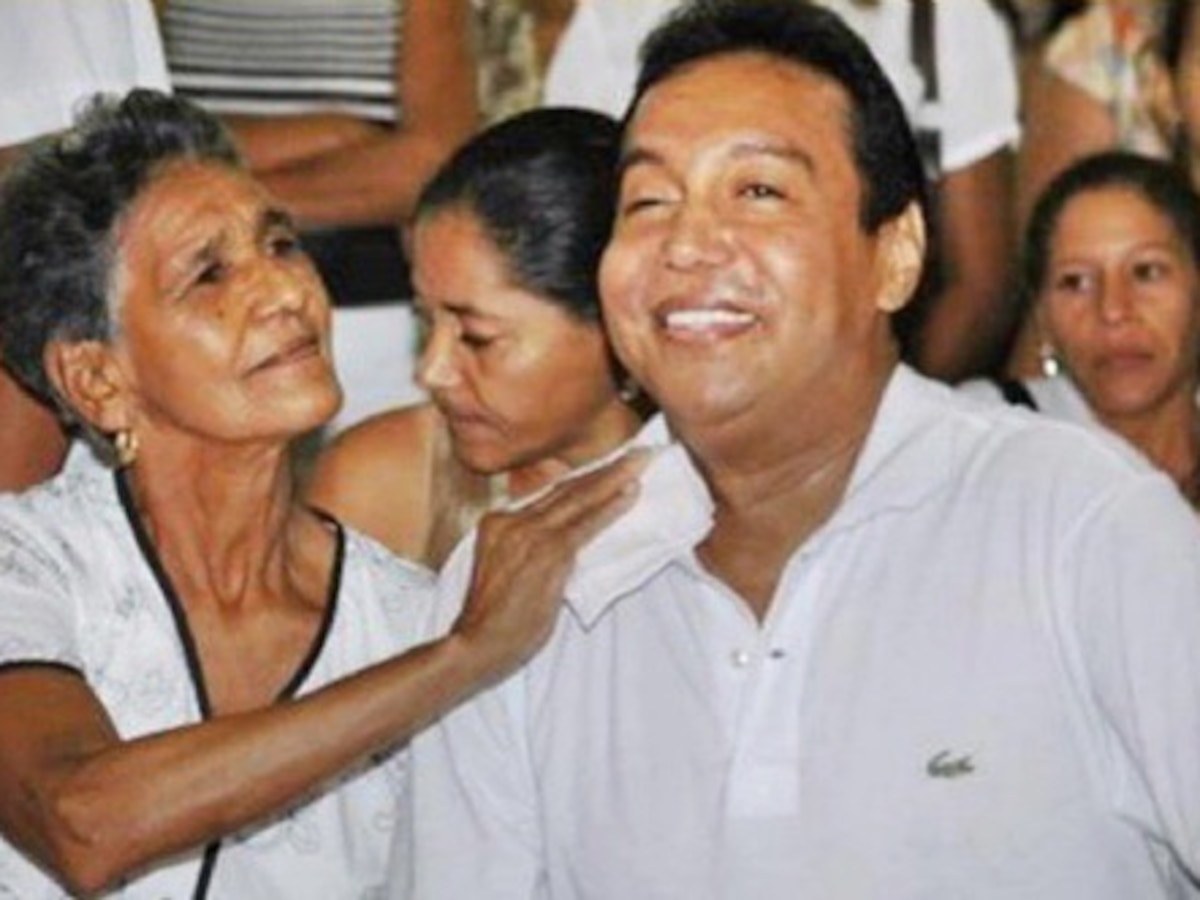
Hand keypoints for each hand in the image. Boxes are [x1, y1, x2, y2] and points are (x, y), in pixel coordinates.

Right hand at [450, 450, 649, 677]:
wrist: (476, 644)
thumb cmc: (493, 619)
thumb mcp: (505, 571)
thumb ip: (531, 548)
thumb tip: (570, 539)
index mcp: (499, 522)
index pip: (548, 495)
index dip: (582, 479)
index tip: (607, 466)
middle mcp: (511, 519)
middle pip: (566, 488)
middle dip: (605, 468)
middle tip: (637, 452)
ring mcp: (528, 533)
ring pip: (579, 498)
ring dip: (614, 478)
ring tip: (641, 462)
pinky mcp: (547, 552)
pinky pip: (585, 524)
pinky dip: (610, 507)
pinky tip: (630, 493)